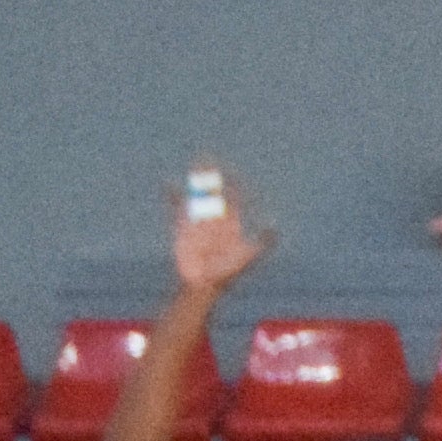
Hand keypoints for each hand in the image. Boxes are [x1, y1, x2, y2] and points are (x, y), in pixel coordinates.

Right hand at [170, 173, 271, 300]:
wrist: (204, 284)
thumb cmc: (227, 273)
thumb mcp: (247, 256)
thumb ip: (262, 241)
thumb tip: (274, 226)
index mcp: (231, 224)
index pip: (234, 199)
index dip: (234, 185)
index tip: (233, 170)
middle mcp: (215, 220)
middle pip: (213, 192)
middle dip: (211, 175)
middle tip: (207, 156)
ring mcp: (199, 222)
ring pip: (197, 195)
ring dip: (195, 180)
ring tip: (194, 164)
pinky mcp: (183, 227)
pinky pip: (177, 207)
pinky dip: (173, 196)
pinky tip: (168, 183)